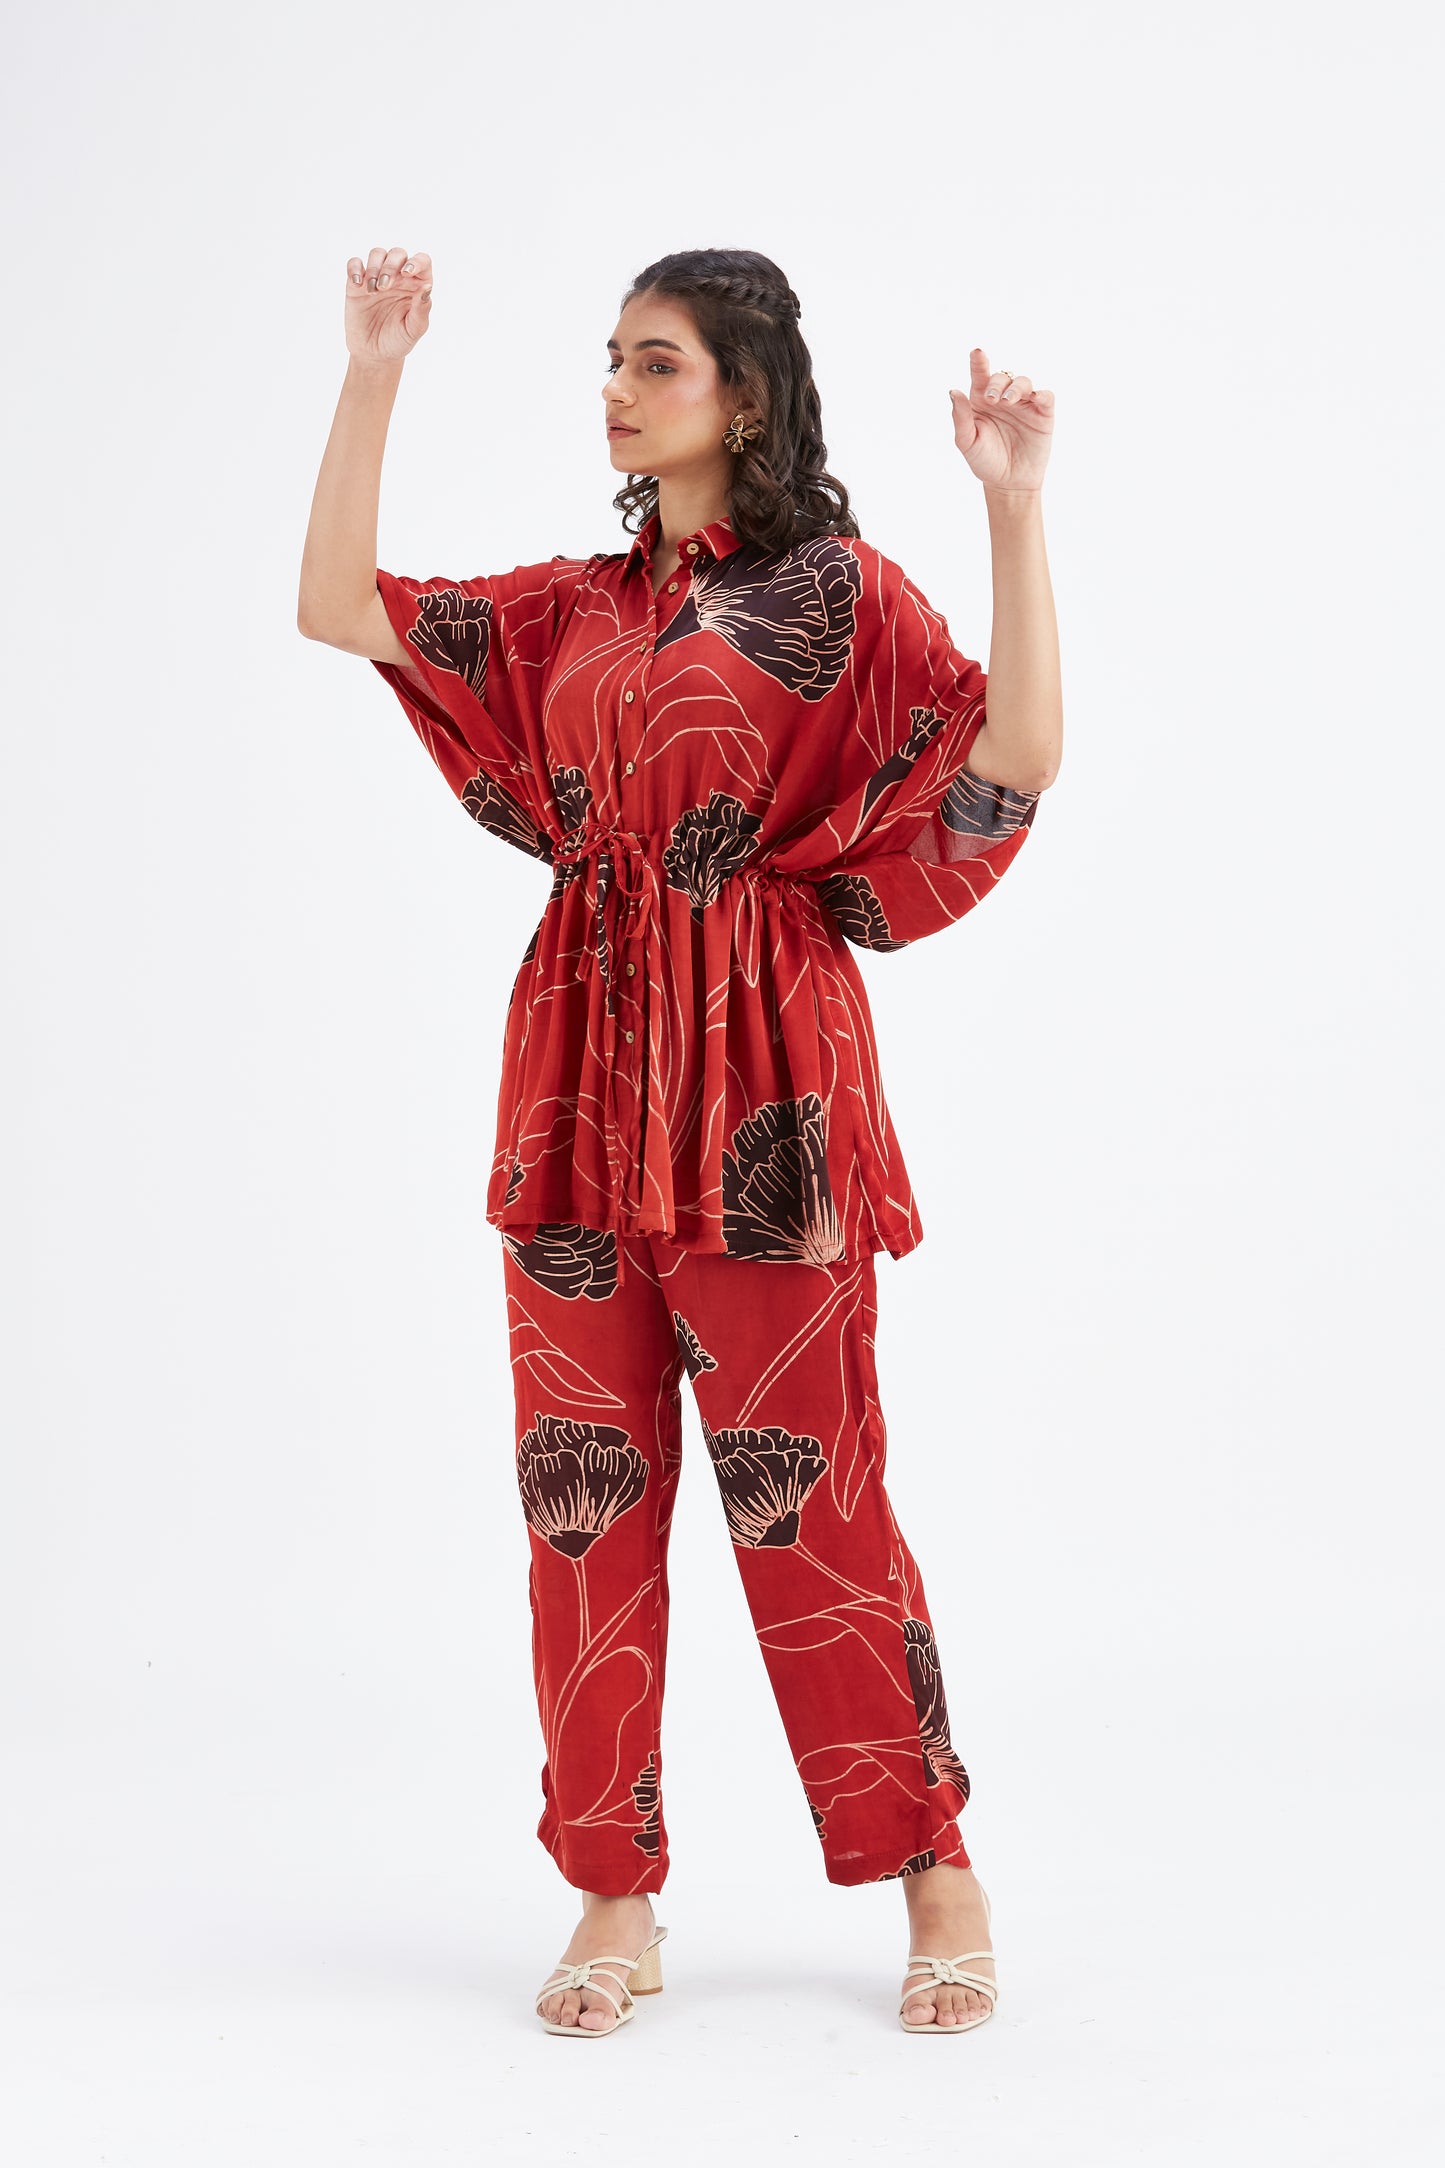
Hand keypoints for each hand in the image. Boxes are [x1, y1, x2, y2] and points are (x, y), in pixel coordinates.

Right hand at [345, 246, 432, 363]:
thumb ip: (422, 309)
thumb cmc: (398, 341)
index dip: (417, 261)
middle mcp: (398, 277)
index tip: (407, 273)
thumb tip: (427, 287)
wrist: (374, 354)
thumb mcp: (413, 330)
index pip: (422, 261)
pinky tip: (358, 284)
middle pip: (397, 254)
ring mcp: (377, 277)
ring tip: (372, 291)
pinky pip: (355, 263)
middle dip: (390, 267)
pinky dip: (355, 268)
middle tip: (384, 288)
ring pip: (377, 254)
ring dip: (374, 268)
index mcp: (416, 285)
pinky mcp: (357, 283)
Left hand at [949, 349, 1053, 493]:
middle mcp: (1003, 397)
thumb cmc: (985, 460)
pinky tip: (1035, 398)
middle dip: (997, 383)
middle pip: (1002, 377)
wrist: (1008, 483)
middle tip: (992, 399)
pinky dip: (1042, 394)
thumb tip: (954, 391)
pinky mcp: (1043, 414)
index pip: (980, 374)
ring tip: (1008, 401)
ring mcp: (1024, 404)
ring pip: (1024, 382)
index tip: (977, 353)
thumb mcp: (967, 442)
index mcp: (982, 400)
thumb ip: (960, 417)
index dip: (978, 362)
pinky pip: (1046, 397)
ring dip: (1016, 387)